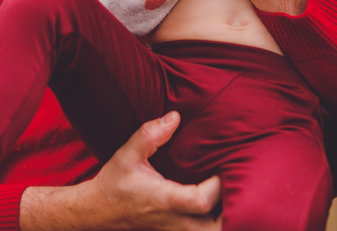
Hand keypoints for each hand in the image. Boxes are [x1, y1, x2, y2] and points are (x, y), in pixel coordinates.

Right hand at [21, 112, 220, 230]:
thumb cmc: (115, 181)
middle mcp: (174, 221)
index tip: (221, 166)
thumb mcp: (127, 153)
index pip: (201, 200)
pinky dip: (215, 222)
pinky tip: (220, 204)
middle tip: (238, 186)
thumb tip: (174, 117)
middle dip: (232, 211)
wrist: (97, 211)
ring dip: (226, 219)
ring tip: (231, 196)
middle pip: (215, 229)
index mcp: (165, 200)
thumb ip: (150, 134)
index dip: (218, 185)